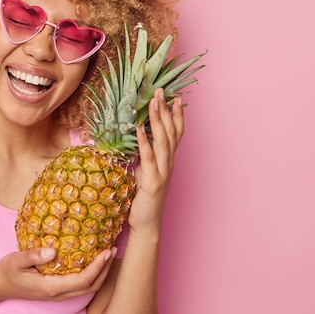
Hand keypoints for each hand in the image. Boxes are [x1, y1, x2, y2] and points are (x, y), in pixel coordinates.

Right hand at [0, 246, 115, 301]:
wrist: (0, 284)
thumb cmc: (8, 271)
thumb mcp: (15, 260)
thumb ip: (32, 256)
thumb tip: (53, 252)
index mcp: (51, 287)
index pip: (82, 280)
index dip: (97, 267)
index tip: (105, 252)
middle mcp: (58, 293)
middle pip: (90, 286)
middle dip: (104, 269)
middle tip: (111, 250)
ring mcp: (58, 293)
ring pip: (87, 287)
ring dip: (100, 272)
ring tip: (106, 254)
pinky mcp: (58, 289)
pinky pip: (79, 284)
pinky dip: (91, 273)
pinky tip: (91, 259)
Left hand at [129, 88, 183, 234]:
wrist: (146, 223)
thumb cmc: (144, 198)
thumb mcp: (144, 171)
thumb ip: (145, 156)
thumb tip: (138, 139)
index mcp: (167, 160)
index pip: (176, 133)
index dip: (176, 115)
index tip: (174, 97)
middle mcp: (168, 163)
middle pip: (170, 132)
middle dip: (165, 110)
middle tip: (160, 91)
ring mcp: (162, 172)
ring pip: (162, 141)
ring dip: (157, 120)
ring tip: (153, 102)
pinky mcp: (152, 181)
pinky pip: (148, 157)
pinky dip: (144, 141)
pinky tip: (139, 128)